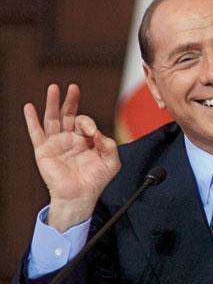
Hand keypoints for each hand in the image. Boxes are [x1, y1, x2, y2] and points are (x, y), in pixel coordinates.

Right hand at [24, 84, 120, 231]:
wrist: (79, 196)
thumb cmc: (95, 180)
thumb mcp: (111, 162)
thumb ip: (110, 145)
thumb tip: (98, 133)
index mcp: (85, 139)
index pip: (85, 123)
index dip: (89, 124)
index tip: (93, 133)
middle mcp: (70, 138)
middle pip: (68, 114)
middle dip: (71, 101)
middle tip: (73, 87)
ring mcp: (56, 143)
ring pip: (52, 119)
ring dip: (53, 103)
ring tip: (53, 88)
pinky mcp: (43, 150)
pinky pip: (36, 133)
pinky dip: (31, 120)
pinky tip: (29, 107)